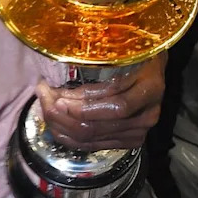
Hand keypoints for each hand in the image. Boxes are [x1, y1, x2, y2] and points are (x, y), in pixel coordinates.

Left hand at [36, 55, 164, 151]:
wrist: (153, 69)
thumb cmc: (136, 53)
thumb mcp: (123, 51)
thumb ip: (100, 64)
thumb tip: (59, 77)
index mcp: (150, 89)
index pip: (115, 106)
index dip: (83, 106)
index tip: (57, 96)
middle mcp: (147, 116)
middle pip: (97, 126)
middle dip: (63, 115)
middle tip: (43, 98)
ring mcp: (138, 133)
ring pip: (90, 138)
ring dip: (61, 125)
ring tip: (45, 107)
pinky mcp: (128, 142)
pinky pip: (93, 145)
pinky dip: (70, 136)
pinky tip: (55, 125)